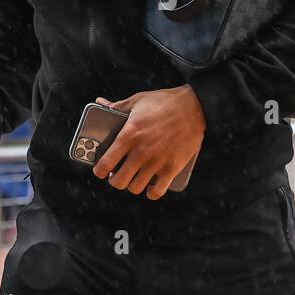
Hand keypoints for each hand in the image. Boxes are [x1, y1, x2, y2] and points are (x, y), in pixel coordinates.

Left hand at [91, 85, 205, 200]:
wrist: (195, 106)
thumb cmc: (164, 101)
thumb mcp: (137, 100)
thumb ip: (117, 106)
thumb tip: (100, 102)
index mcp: (129, 135)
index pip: (105, 163)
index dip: (99, 170)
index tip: (100, 170)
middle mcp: (141, 151)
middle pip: (119, 181)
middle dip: (115, 180)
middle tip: (117, 174)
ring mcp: (157, 161)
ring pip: (136, 188)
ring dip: (132, 185)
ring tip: (133, 178)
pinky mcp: (172, 168)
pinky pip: (157, 191)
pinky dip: (152, 193)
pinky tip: (150, 188)